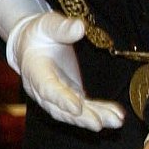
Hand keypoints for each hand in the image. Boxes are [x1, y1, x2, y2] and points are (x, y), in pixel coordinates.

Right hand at [5, 12, 125, 131]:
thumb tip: (80, 27)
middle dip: (80, 118)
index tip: (77, 107)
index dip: (61, 99)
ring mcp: (56, 96)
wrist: (32, 44)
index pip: (47, 88)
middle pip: (59, 108)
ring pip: (72, 113)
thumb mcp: (48, 24)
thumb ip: (62, 28)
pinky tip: (116, 117)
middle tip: (98, 124)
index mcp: (35, 70)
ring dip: (94, 118)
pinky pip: (84, 108)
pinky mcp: (70, 96)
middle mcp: (42, 89)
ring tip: (115, 121)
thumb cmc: (39, 33)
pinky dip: (100, 113)